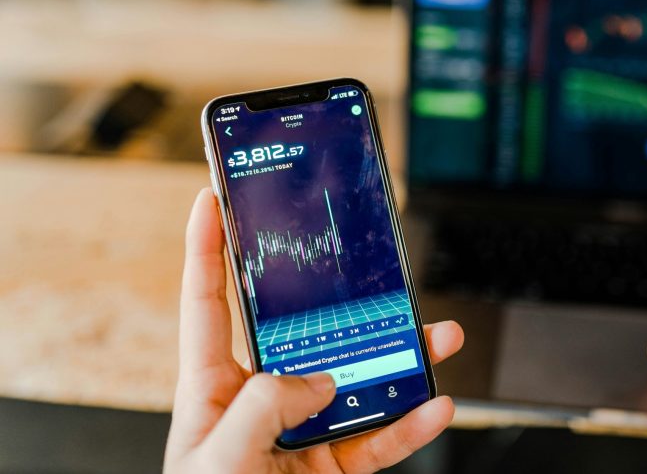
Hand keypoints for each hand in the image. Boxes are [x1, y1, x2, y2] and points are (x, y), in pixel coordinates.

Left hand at [164, 188, 464, 473]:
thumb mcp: (217, 461)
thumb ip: (264, 408)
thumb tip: (321, 381)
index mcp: (213, 388)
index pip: (208, 304)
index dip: (207, 251)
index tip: (214, 200)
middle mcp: (261, 400)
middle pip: (306, 334)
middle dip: (342, 299)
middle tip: (369, 262)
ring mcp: (302, 433)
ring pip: (359, 382)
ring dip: (401, 360)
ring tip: (438, 336)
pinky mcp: (333, 467)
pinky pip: (379, 438)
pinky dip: (410, 425)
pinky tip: (435, 406)